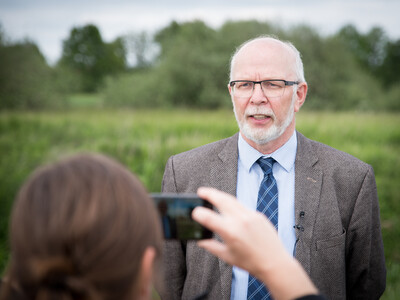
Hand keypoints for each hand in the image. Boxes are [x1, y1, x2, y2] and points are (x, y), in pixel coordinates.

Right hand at [192, 187, 317, 299]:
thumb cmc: (251, 262)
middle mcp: (241, 221)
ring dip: (221, 196)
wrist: (275, 263)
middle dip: (210, 193)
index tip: (194, 211)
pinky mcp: (259, 215)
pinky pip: (243, 207)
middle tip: (201, 191)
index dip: (199, 213)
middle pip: (222, 200)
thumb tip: (200, 239)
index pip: (209, 217)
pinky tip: (229, 208)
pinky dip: (234, 205)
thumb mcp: (227, 256)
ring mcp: (251, 216)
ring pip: (232, 200)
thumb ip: (211, 246)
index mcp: (230, 232)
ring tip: (213, 195)